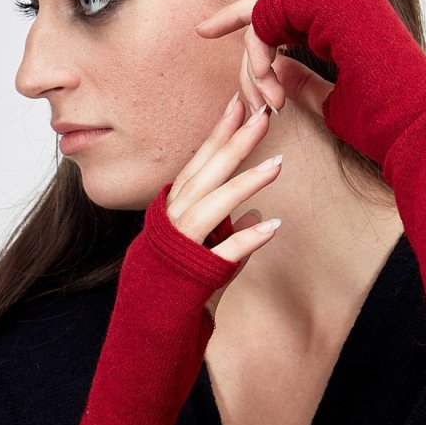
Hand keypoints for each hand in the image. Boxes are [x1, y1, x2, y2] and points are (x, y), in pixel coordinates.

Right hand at [165, 91, 282, 317]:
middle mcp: (175, 218)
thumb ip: (228, 230)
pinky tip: (274, 226)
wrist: (149, 320)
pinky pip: (224, 251)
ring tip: (276, 166)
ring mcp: (183, 243)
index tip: (240, 104)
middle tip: (264, 115)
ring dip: (245, 182)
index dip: (219, 133)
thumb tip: (258, 216)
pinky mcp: (195, 270)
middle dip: (236, 143)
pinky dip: (249, 239)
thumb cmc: (176, 280)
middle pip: (208, 173)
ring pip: (214, 204)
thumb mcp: (204, 248)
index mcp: (176, 207)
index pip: (200, 162)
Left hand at [200, 0, 425, 168]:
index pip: (283, 6)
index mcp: (348, 16)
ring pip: (266, 10)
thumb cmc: (382, 123)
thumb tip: (278, 72)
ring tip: (268, 103)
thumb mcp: (333, 99)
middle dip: (248, 52)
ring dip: (256, 60)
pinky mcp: (334, 3)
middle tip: (247, 99)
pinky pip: (271, 11)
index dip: (243, 20)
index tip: (205, 32)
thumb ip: (304, 79)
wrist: (414, 129)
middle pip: (270, 6)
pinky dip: (261, 48)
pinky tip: (268, 83)